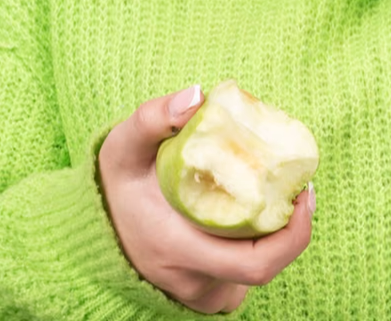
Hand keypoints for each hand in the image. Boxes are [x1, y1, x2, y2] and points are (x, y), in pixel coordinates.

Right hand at [97, 85, 314, 313]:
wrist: (86, 233)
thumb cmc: (112, 187)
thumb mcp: (121, 148)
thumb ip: (153, 118)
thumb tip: (197, 95)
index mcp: (179, 249)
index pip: (255, 263)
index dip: (293, 236)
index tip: (304, 193)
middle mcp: (191, 281)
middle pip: (264, 269)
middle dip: (293, 233)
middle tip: (299, 190)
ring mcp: (196, 293)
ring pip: (253, 273)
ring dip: (273, 239)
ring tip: (276, 197)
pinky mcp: (199, 296)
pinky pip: (239, 278)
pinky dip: (254, 251)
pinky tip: (252, 219)